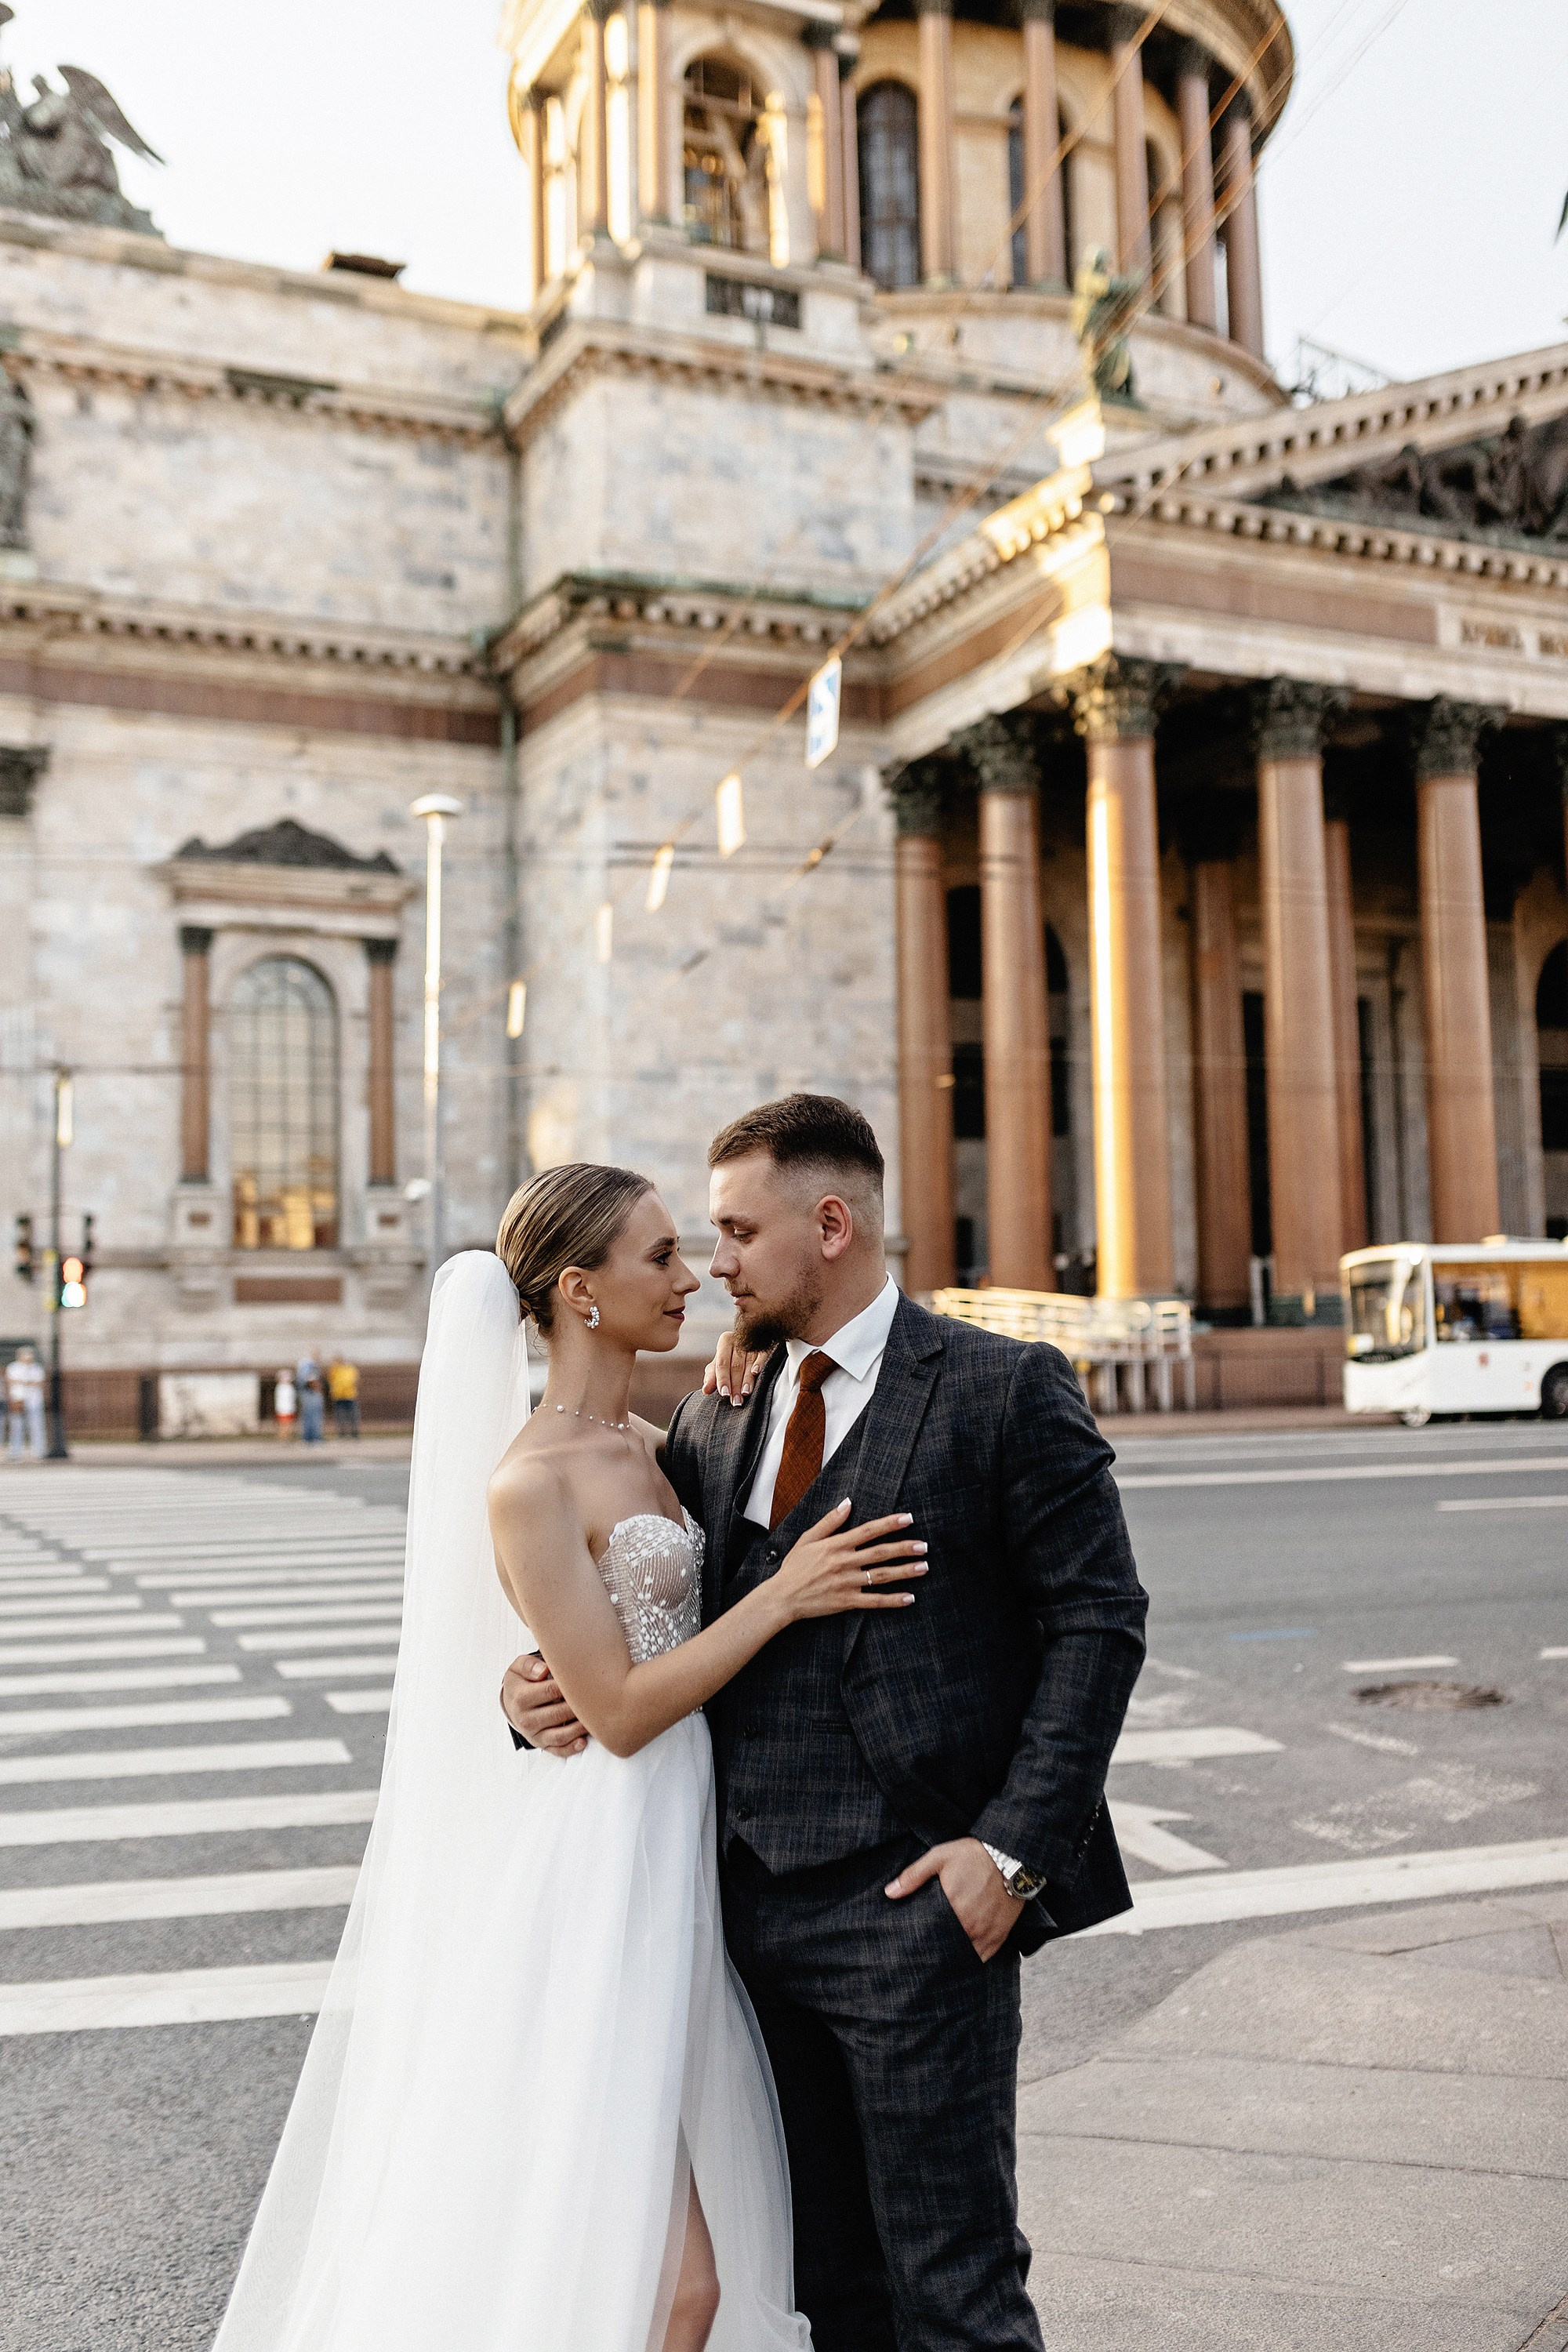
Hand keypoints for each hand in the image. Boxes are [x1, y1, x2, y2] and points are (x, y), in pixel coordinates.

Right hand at [501, 1650, 586, 1755]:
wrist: (511, 1701)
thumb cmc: (521, 1682)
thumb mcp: (518, 1667)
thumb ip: (529, 1665)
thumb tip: (543, 1671)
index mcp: (521, 1698)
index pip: (550, 1691)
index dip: (570, 1685)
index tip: (584, 1680)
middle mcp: (526, 1719)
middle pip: (558, 1714)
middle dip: (578, 1707)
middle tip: (597, 1698)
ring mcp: (534, 1734)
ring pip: (560, 1735)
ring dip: (579, 1728)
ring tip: (594, 1718)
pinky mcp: (541, 1744)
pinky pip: (557, 1750)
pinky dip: (571, 1748)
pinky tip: (583, 1741)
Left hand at [701, 1331, 771, 1406]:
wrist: (749, 1345)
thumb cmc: (730, 1358)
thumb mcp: (719, 1365)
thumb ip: (712, 1377)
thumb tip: (705, 1390)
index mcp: (725, 1341)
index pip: (722, 1363)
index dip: (723, 1379)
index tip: (724, 1394)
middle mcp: (739, 1340)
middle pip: (736, 1366)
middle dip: (735, 1385)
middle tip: (736, 1401)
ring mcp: (753, 1343)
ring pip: (749, 1364)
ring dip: (747, 1380)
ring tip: (745, 1394)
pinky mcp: (765, 1347)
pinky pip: (763, 1356)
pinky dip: (759, 1365)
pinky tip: (756, 1374)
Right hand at [770, 1500, 926, 1624]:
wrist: (782, 1597)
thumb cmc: (794, 1567)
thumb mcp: (808, 1538)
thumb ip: (829, 1521)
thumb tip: (848, 1503)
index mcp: (836, 1545)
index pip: (868, 1531)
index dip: (890, 1524)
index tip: (908, 1518)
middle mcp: (844, 1562)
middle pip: (880, 1553)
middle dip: (904, 1548)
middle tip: (924, 1546)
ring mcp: (847, 1583)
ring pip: (881, 1576)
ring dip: (905, 1571)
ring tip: (924, 1567)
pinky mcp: (847, 1601)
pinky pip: (874, 1601)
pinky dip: (893, 1600)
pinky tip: (909, 1598)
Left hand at [884, 1837, 1024, 1962]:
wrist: (1012, 1856)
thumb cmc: (974, 1855)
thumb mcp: (940, 1857)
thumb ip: (914, 1875)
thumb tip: (889, 1893)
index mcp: (952, 1908)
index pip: (928, 1935)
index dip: (917, 1943)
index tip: (908, 1946)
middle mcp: (969, 1926)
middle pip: (945, 1949)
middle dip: (933, 1953)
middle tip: (920, 1957)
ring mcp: (985, 1934)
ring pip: (963, 1956)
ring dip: (951, 1958)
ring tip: (938, 1961)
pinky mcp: (999, 1936)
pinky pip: (982, 1958)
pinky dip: (971, 1960)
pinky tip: (960, 1960)